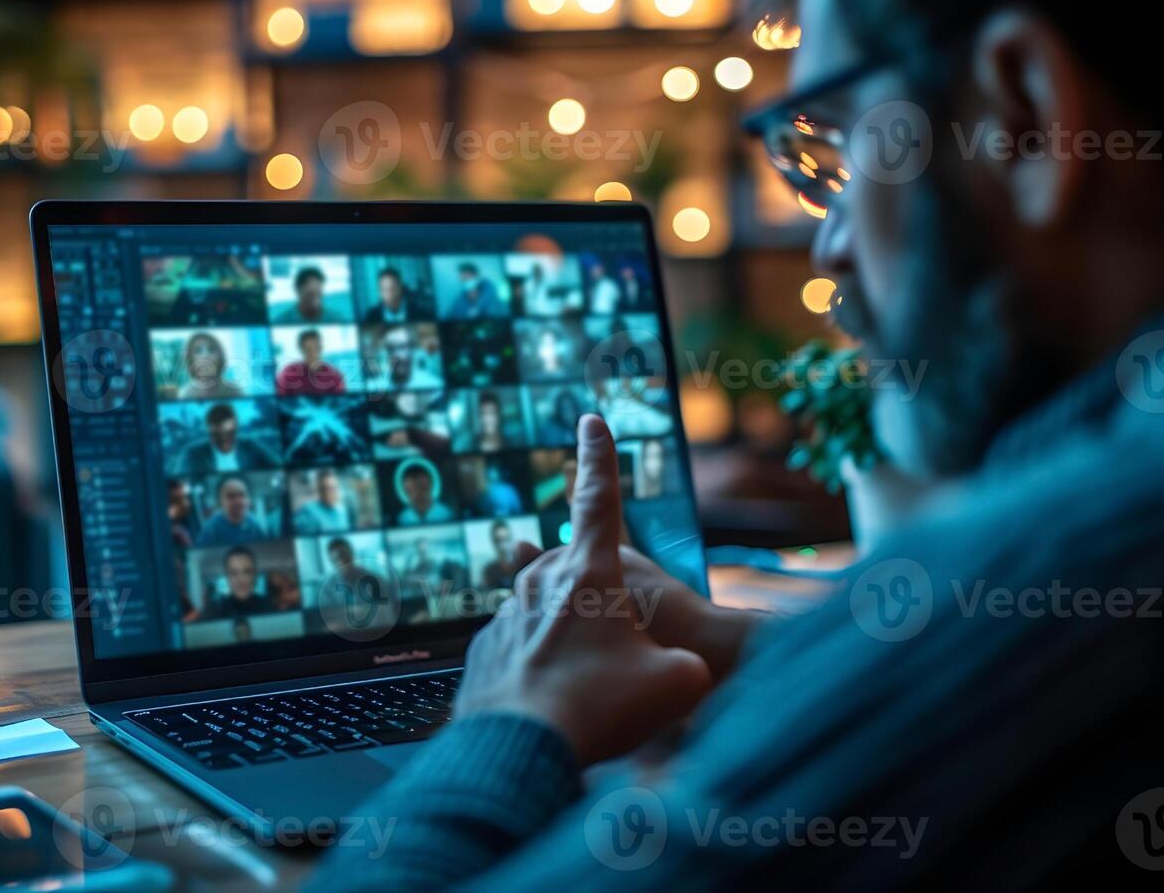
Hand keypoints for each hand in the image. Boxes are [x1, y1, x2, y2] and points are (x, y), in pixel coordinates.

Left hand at [454, 415, 712, 765]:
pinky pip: (514, 648)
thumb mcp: (677, 684)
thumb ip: (687, 667)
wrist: (521, 749)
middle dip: (589, 588)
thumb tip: (685, 673)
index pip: (599, 500)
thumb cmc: (603, 708)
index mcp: (590, 574)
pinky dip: (535, 667)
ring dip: (560, 632)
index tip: (589, 419)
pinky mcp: (481, 654)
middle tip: (614, 636)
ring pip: (535, 607)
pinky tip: (553, 702)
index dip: (598, 458)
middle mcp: (540, 584)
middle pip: (564, 563)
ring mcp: (504, 617)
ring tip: (584, 680)